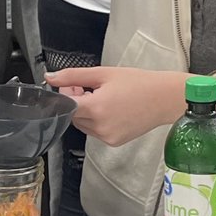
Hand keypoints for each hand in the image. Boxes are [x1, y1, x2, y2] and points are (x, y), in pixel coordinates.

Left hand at [45, 66, 185, 145]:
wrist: (164, 98)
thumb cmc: (138, 83)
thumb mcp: (103, 73)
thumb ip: (73, 76)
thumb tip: (50, 77)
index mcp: (95, 107)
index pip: (65, 105)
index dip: (64, 94)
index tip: (71, 85)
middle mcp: (99, 126)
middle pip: (72, 115)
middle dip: (75, 101)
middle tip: (86, 87)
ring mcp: (107, 137)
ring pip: (83, 125)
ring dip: (85, 112)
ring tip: (101, 97)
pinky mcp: (114, 142)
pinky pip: (96, 131)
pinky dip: (97, 121)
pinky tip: (110, 108)